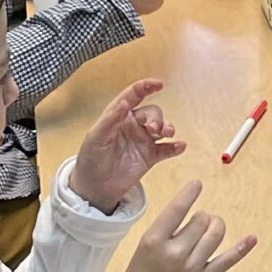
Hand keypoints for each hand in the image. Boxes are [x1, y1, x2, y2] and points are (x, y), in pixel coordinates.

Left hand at [71, 77, 185, 210]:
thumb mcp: (95, 138)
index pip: (133, 96)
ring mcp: (143, 140)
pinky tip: (180, 146)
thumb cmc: (91, 159)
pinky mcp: (150, 157)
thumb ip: (110, 120)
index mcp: (118, 115)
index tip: (159, 84)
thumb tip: (123, 103)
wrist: (95, 187)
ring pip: (161, 128)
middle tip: (153, 129)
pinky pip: (166, 149)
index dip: (146, 87)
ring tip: (167, 134)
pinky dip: (175, 147)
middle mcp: (133, 125)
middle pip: (152, 113)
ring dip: (167, 128)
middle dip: (156, 118)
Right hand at [109, 179, 257, 271]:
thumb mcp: (139, 253)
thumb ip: (161, 236)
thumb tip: (185, 220)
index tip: (197, 184)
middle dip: (201, 217)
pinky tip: (252, 239)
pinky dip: (241, 249)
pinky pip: (227, 260)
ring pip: (215, 234)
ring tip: (211, 228)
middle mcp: (174, 252)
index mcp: (152, 241)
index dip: (189, 193)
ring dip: (216, 226)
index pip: (176, 209)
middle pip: (200, 220)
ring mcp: (191, 268)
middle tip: (196, 223)